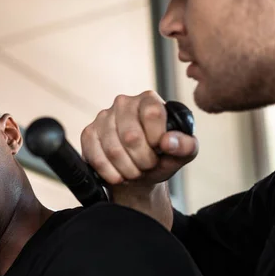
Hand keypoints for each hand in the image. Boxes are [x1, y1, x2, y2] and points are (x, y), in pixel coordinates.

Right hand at [81, 91, 198, 186]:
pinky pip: (96, 157)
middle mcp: (124, 103)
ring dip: (127, 169)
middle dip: (143, 160)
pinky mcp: (88, 134)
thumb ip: (186, 146)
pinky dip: (110, 173)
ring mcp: (103, 117)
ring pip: (113, 150)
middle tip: (147, 166)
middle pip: (131, 135)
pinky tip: (118, 175)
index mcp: (149, 99)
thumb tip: (168, 142)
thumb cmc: (160, 158)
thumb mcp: (182, 154)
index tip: (160, 150)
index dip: (157, 139)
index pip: (152, 113)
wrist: (138, 173)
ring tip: (134, 172)